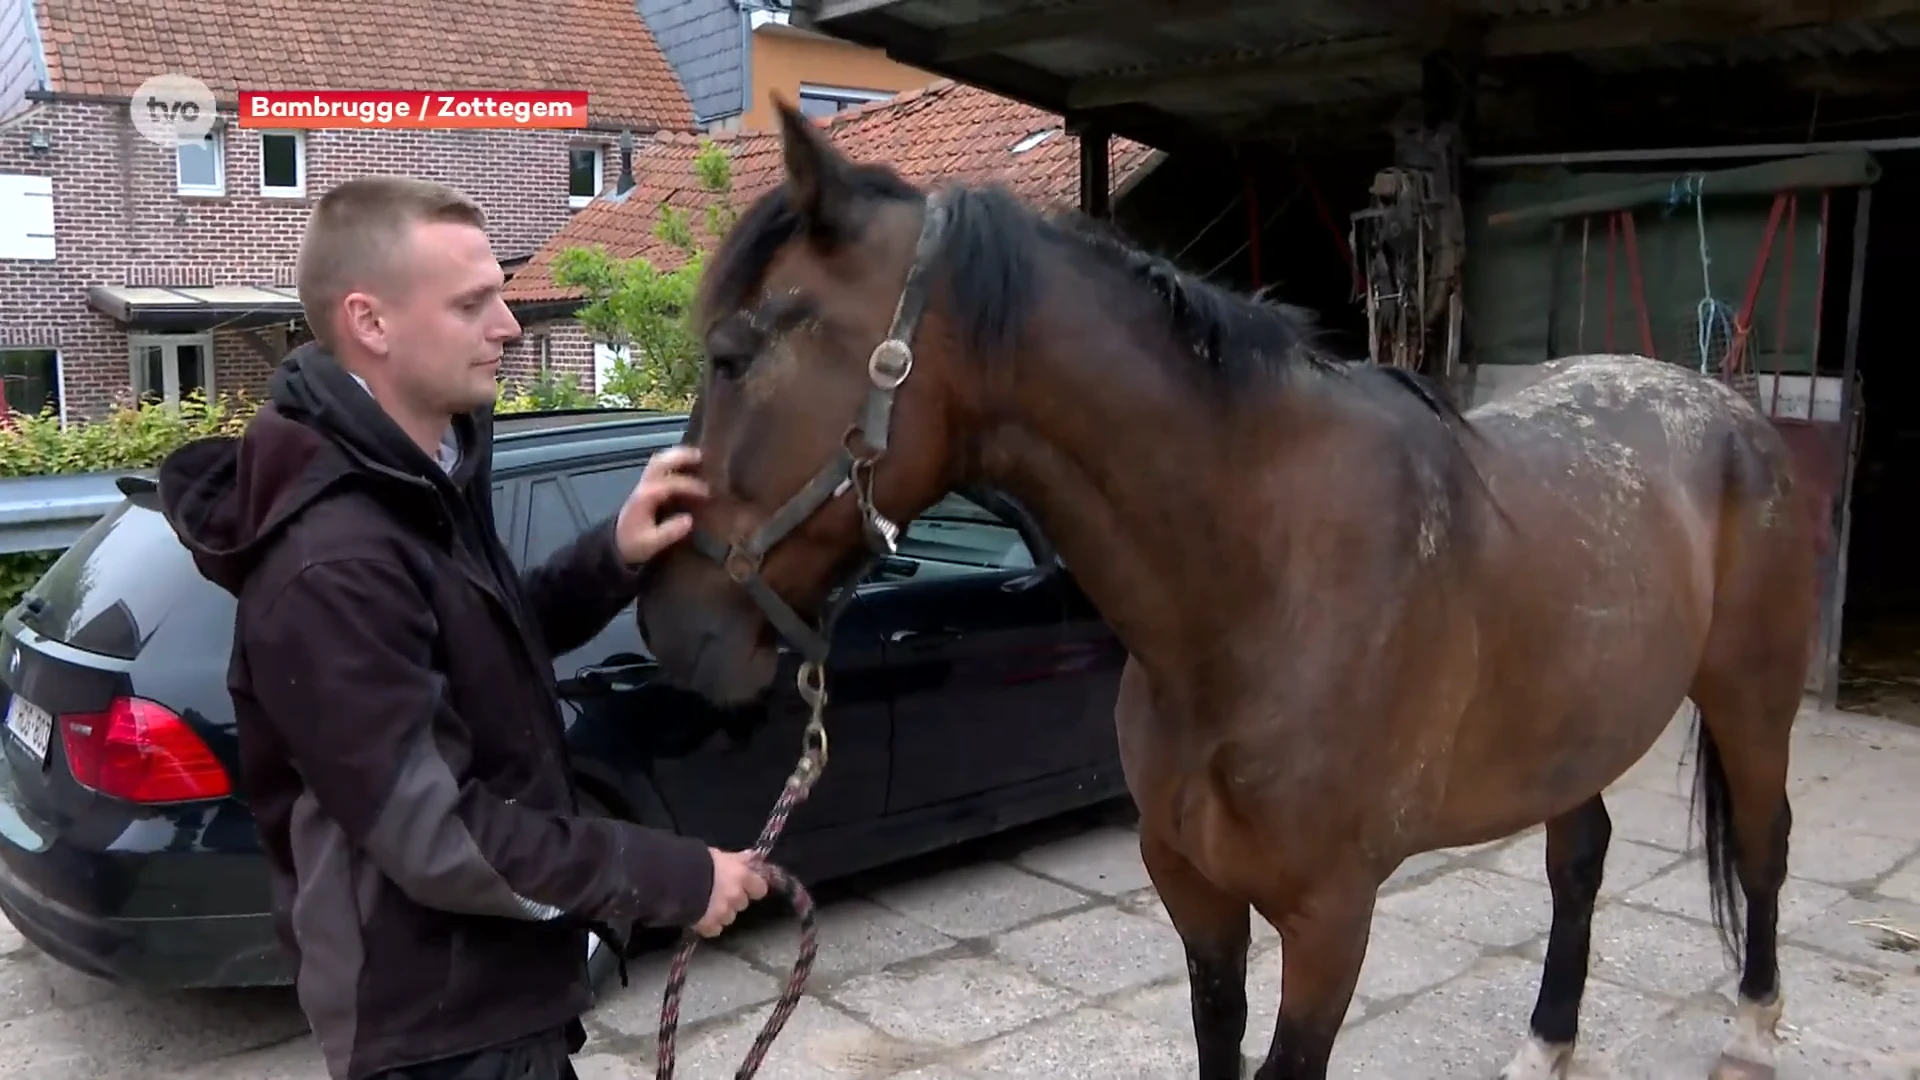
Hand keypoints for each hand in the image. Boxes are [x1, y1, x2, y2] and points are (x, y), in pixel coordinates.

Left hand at [615, 446, 709, 564]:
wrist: (615, 544)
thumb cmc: (633, 544)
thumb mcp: (650, 544)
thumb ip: (669, 532)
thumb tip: (690, 520)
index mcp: (645, 498)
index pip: (669, 484)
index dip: (689, 486)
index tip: (707, 493)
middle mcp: (644, 486)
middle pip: (660, 463)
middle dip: (681, 457)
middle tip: (702, 456)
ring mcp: (643, 484)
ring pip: (659, 461)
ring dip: (677, 455)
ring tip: (697, 455)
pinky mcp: (646, 486)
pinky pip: (659, 467)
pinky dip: (673, 461)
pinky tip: (686, 464)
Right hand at [693, 849, 768, 937]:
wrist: (673, 878)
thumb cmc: (696, 861)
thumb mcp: (718, 855)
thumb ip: (736, 859)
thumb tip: (752, 856)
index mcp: (741, 876)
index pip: (760, 888)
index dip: (752, 888)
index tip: (745, 886)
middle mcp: (736, 896)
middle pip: (742, 903)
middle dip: (733, 900)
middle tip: (719, 893)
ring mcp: (724, 913)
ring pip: (729, 917)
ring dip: (722, 913)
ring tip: (706, 905)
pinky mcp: (709, 926)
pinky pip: (714, 929)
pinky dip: (709, 925)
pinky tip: (700, 917)